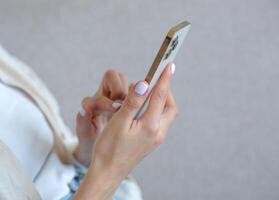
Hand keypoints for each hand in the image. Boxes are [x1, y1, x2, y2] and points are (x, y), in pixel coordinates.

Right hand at [73, 63, 177, 199]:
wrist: (109, 171)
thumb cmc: (109, 148)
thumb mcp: (119, 122)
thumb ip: (133, 102)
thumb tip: (144, 84)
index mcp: (150, 126)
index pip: (160, 96)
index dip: (164, 79)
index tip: (169, 65)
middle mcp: (158, 132)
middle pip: (170, 106)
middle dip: (165, 91)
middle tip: (154, 82)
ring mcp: (156, 138)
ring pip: (167, 114)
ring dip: (162, 101)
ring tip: (148, 94)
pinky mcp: (152, 141)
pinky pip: (161, 121)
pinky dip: (157, 110)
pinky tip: (144, 109)